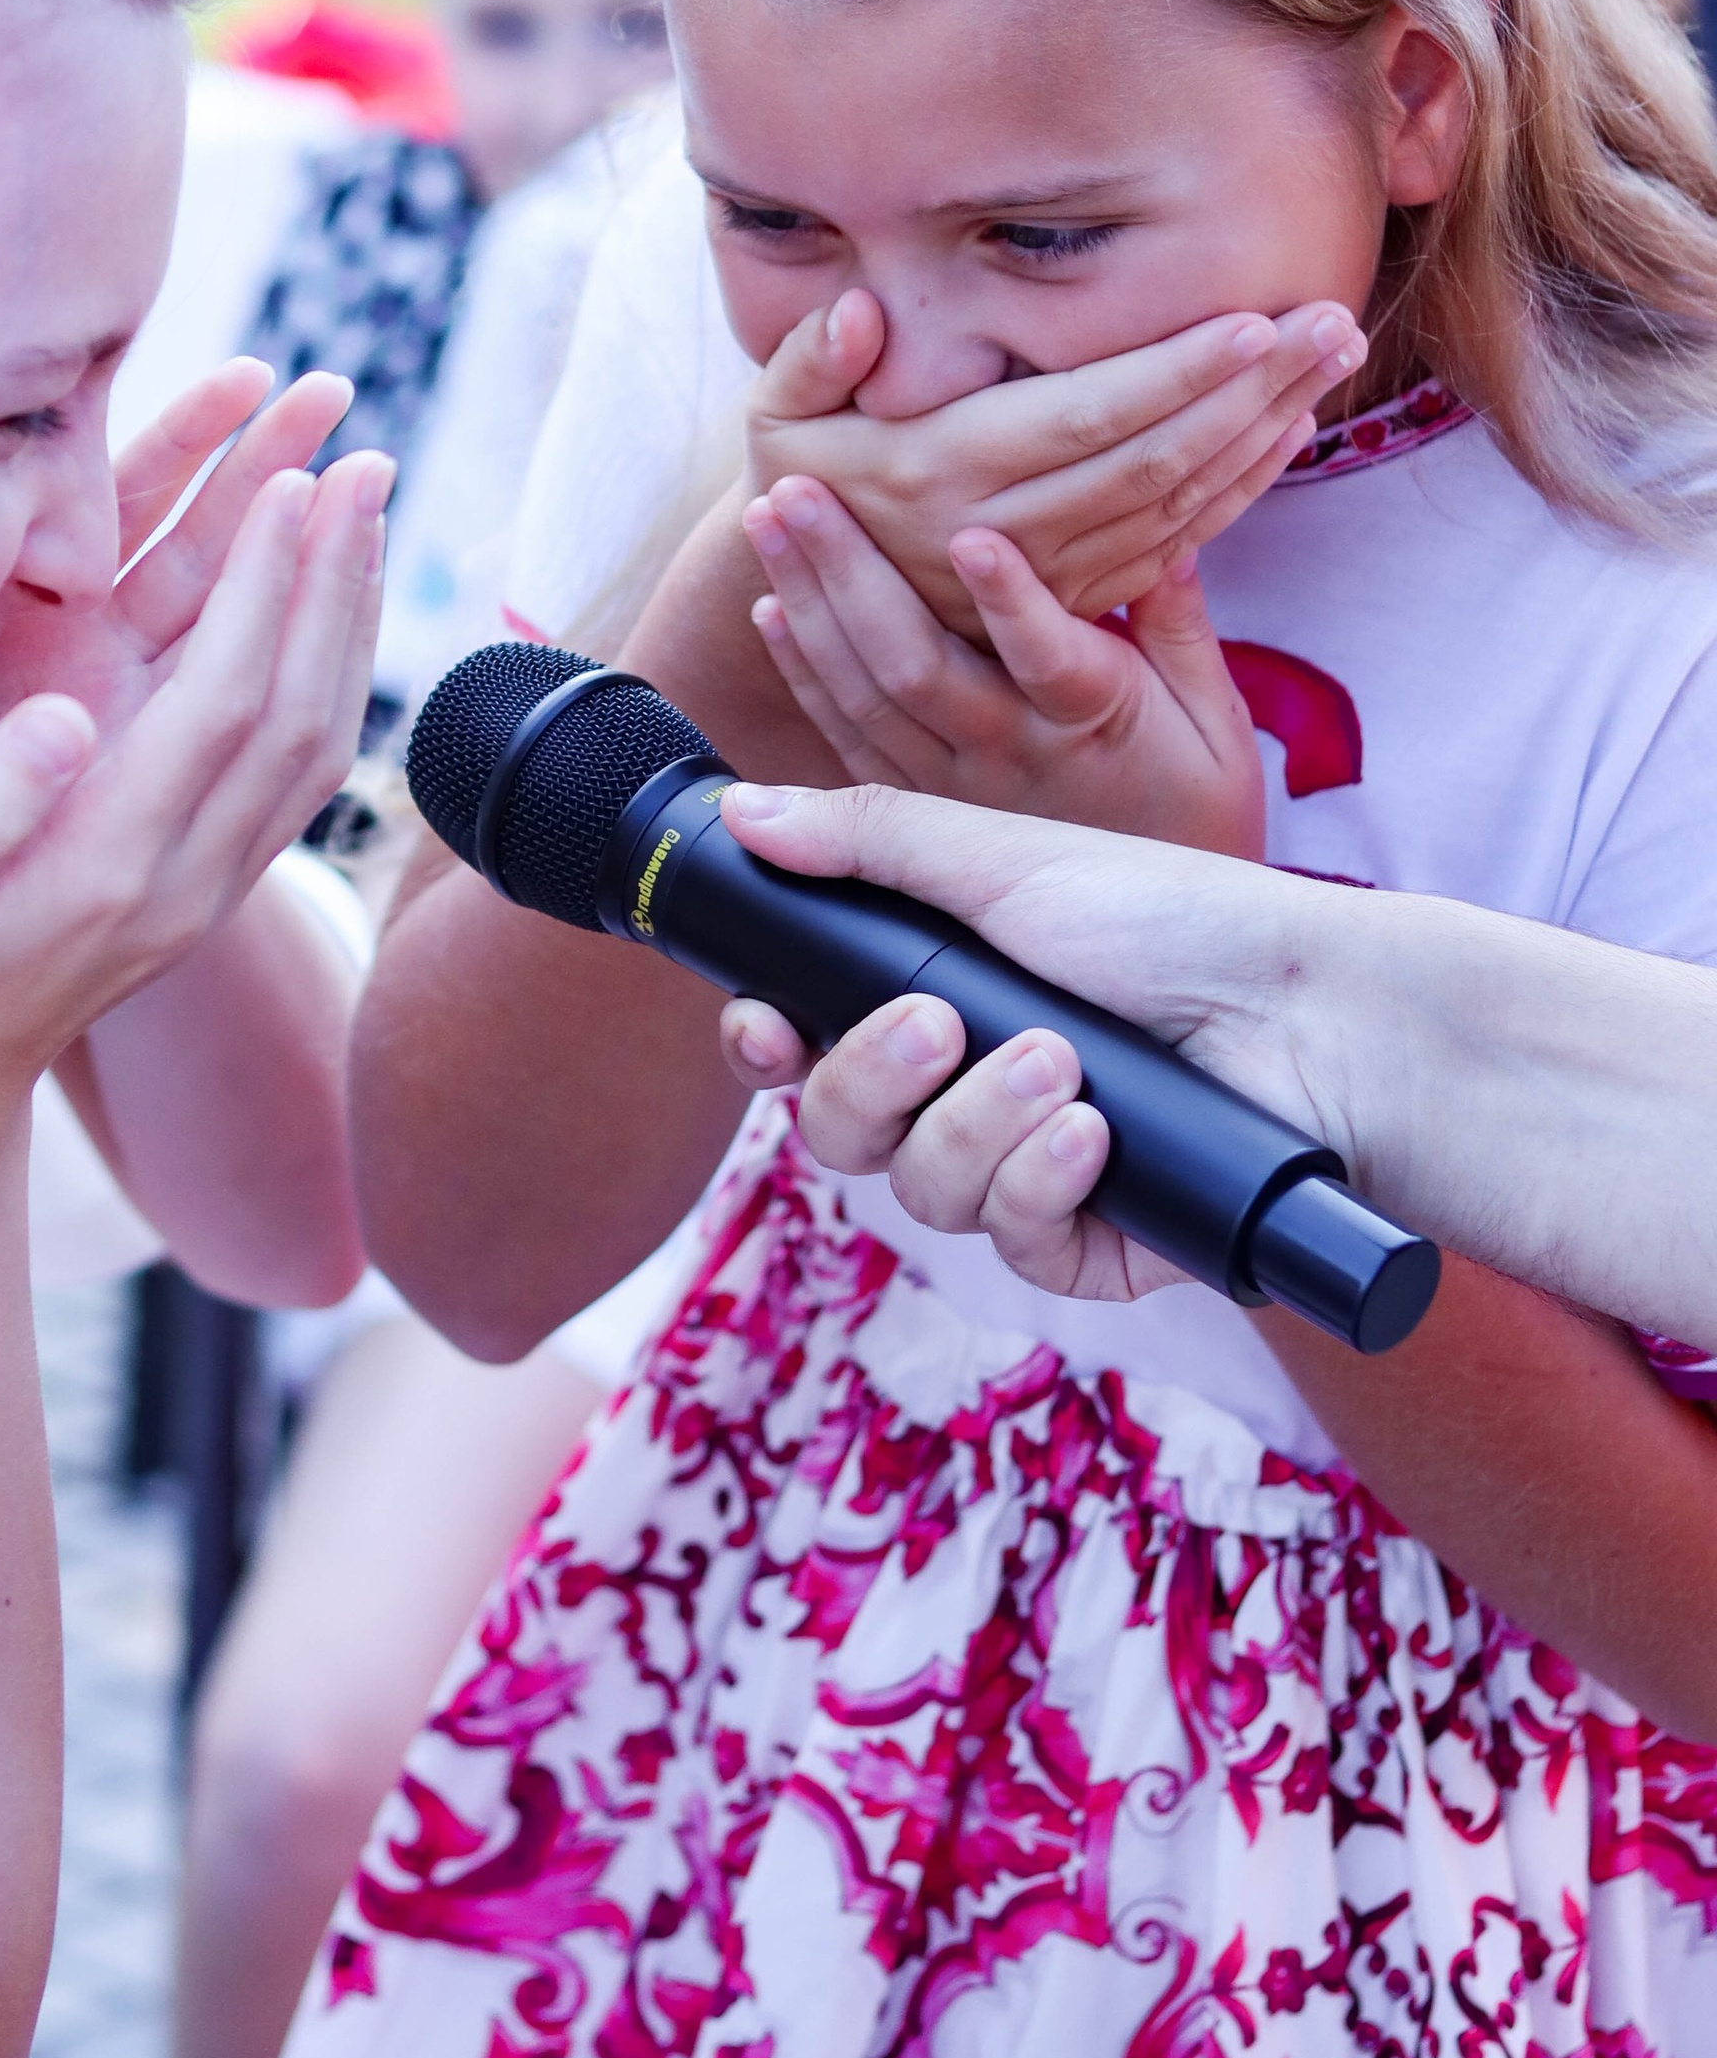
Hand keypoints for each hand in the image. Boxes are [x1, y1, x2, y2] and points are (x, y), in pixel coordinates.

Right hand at [0, 443, 387, 1154]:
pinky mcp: (207, 879)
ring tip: (363, 503)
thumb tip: (67, 715)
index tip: (289, 480)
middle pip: (292, 706)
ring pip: (313, 734)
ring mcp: (207, 882)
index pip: (220, 701)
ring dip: (345, 614)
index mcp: (105, 862)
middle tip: (363, 456)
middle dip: (331, 575)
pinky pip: (297, 761)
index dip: (262, 588)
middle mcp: (183, 875)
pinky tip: (327, 600)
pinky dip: (327, 666)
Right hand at [708, 777, 1337, 1304]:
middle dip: (870, 1081)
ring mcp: (1026, 1174)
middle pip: (839, 1130)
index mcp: (938, 999)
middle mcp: (968, 1092)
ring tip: (1063, 1068)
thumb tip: (740, 811)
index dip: (767, 1049)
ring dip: (977, 1126)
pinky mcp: (1089, 1246)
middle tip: (937, 1026)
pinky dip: (1041, 1187)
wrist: (1318, 1017)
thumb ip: (867, 840)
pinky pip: (1012, 1245)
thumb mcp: (1009, 860)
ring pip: (920, 1191)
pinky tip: (1095, 1138)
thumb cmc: (1177, 922)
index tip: (767, 1027)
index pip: (806, 1048)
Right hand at [746, 290, 1367, 637]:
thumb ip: (808, 360)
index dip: (1173, 374)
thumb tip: (861, 312)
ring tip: (1329, 360)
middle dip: (1251, 391)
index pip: (1082, 417)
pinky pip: (1174, 552)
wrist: (813, 600)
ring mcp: (1047, 580)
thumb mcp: (772, 419)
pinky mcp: (1074, 605)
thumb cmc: (802, 479)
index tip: (1252, 321)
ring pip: (1177, 510)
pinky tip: (1285, 434)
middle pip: (1155, 461)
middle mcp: (1001, 536)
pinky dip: (1236, 493)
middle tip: (1333, 323)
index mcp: (936, 474)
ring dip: (1262, 435)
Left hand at [746, 476, 1265, 855]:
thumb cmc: (1200, 811)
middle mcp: (1014, 755)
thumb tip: (1161, 531)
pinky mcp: (926, 810)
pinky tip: (772, 612)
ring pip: (867, 695)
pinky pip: (849, 739)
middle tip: (795, 489)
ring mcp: (959, 788)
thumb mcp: (1215, 720)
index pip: (1049, 655)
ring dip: (809, 604)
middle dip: (849, 569)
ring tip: (766, 520)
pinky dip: (805, 673)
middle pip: (917, 664)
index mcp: (1096, 720)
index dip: (1010, 599)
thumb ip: (1177, 622)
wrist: (1168, 943)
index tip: (969, 535)